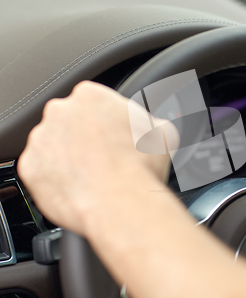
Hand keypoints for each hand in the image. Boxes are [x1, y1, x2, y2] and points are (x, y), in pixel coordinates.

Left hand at [18, 81, 177, 234]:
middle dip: (85, 136)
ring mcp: (40, 140)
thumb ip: (150, 122)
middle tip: (106, 156)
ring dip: (69, 157)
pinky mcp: (29, 169)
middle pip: (71, 120)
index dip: (108, 120)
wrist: (121, 202)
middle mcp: (59, 112)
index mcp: (90, 95)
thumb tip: (152, 128)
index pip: (95, 102)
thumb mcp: (162, 133)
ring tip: (94, 176)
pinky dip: (57, 179)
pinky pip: (43, 171)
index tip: (116, 134)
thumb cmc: (141, 166)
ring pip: (54, 146)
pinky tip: (80, 187)